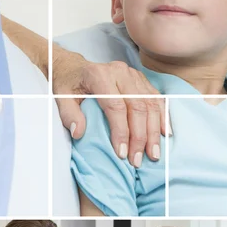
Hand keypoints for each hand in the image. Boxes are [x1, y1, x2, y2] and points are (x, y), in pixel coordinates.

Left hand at [53, 46, 167, 167]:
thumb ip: (68, 115)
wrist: (75, 67)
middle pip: (138, 107)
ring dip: (154, 131)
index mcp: (99, 75)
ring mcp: (134, 75)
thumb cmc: (69, 84)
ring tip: (154, 153)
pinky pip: (157, 99)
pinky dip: (163, 117)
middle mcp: (120, 72)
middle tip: (138, 159)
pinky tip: (166, 134)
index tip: (122, 154)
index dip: (121, 132)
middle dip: (140, 137)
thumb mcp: (60, 97)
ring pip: (151, 104)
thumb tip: (79, 133)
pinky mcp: (142, 80)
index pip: (116, 106)